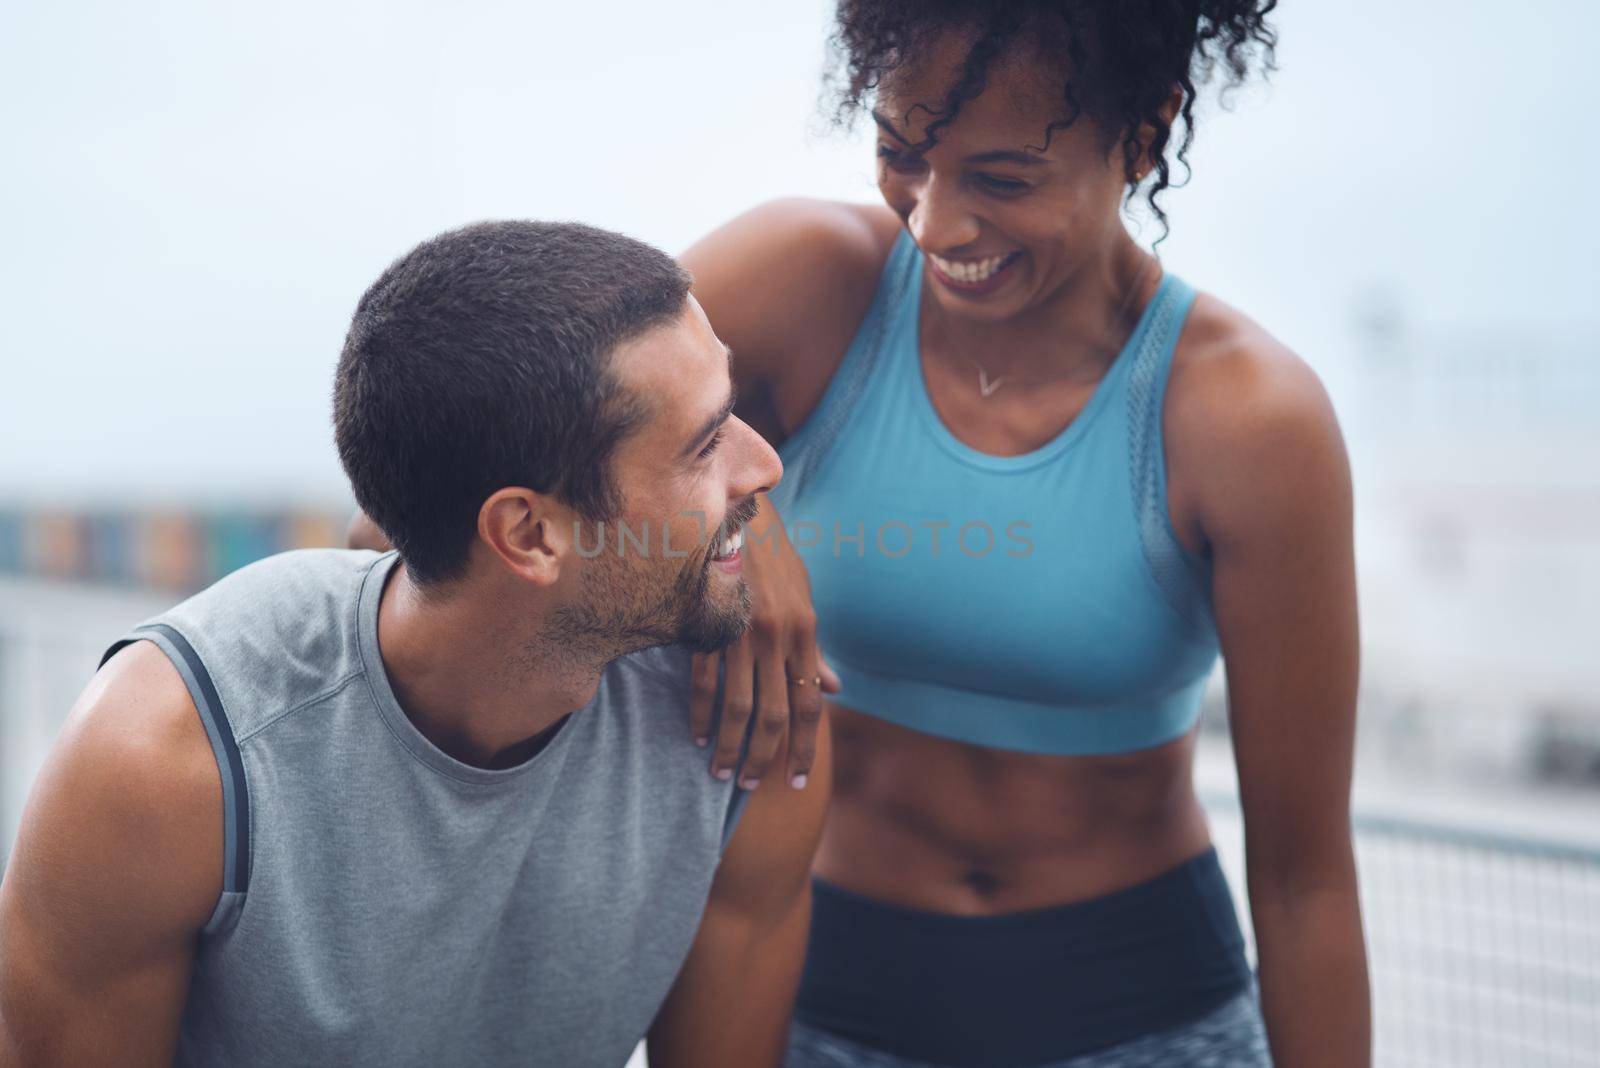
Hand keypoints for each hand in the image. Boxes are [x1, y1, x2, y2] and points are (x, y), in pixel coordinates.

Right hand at [690, 494, 839, 789]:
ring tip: (722, 774)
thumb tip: (832, 689)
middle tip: (751, 785)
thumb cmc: (772, 558)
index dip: (806, 748)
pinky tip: (698, 736)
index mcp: (805, 632)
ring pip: (738, 708)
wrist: (736, 512)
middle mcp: (778, 637)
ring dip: (730, 747)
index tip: (796, 781)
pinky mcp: (708, 626)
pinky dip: (701, 714)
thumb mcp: (804, 599)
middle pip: (776, 716)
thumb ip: (814, 650)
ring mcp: (742, 633)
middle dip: (765, 758)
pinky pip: (704, 681)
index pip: (811, 706)